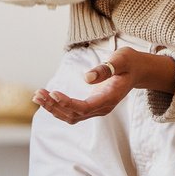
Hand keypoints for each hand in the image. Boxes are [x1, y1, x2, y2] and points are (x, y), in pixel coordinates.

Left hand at [33, 48, 174, 124]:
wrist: (137, 71)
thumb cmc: (129, 63)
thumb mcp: (122, 59)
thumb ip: (107, 68)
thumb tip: (87, 77)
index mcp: (110, 98)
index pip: (85, 107)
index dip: (67, 103)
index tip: (53, 93)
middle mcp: (102, 108)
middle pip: (74, 114)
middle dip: (54, 106)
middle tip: (38, 94)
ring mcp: (97, 109)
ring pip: (71, 116)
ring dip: (53, 108)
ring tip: (37, 96)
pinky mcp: (92, 106)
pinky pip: (72, 111)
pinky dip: (57, 106)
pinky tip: (46, 97)